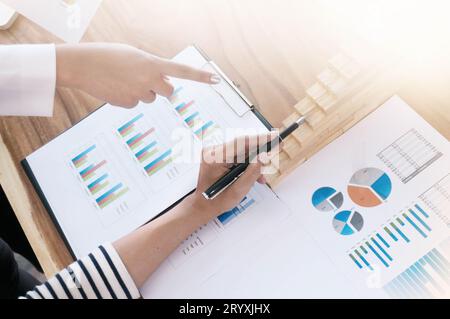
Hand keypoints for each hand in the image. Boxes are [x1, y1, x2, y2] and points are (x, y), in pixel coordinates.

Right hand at [56, 43, 219, 107]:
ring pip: (150, 98)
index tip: (216, 80)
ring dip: (143, 91)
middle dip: (163, 89)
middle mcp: (149, 80)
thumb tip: (162, 83)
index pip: (182, 71)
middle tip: (149, 80)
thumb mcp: (134, 55)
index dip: (200, 76)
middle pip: (169, 91)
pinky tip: (116, 88)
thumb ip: (152, 67)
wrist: (82, 66)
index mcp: (152, 64)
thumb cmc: (108, 55)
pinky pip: (135, 103)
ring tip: (124, 80)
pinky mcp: (128, 104)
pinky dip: (129, 97)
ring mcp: (138, 94)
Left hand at [189, 133, 277, 218]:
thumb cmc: (216, 201)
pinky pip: (237, 154)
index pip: (241, 143)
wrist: (202, 205)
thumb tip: (264, 157)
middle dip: (260, 150)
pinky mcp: (217, 154)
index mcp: (214, 159)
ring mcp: (214, 152)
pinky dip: (247, 163)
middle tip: (277, 149)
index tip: (275, 137)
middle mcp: (212, 151)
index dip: (260, 139)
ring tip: (261, 176)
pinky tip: (253, 175)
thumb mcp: (238, 190)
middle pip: (242, 144)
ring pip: (241, 150)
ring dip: (254, 161)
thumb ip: (252, 173)